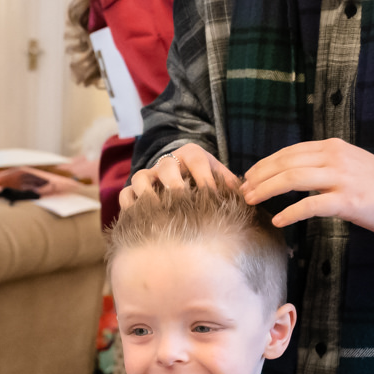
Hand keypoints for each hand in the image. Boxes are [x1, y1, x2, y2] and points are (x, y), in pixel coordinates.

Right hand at [118, 143, 240, 210]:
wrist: (185, 181)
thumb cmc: (208, 183)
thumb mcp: (221, 178)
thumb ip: (232, 185)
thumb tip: (247, 197)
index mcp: (191, 155)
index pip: (196, 160)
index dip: (204, 177)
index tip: (213, 197)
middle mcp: (166, 163)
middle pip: (166, 166)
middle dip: (175, 184)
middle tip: (184, 202)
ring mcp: (148, 176)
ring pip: (140, 178)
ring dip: (149, 193)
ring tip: (159, 211)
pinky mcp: (133, 190)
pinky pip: (125, 195)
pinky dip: (130, 205)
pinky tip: (141, 219)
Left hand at [242, 138, 373, 237]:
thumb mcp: (351, 164)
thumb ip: (325, 164)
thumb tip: (296, 172)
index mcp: (333, 147)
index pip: (289, 152)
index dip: (265, 164)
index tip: (249, 176)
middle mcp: (335, 158)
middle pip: (285, 163)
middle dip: (259, 177)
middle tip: (243, 191)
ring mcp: (341, 178)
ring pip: (292, 179)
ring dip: (267, 191)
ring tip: (252, 202)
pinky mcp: (348, 201)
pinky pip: (310, 205)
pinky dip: (290, 213)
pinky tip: (279, 221)